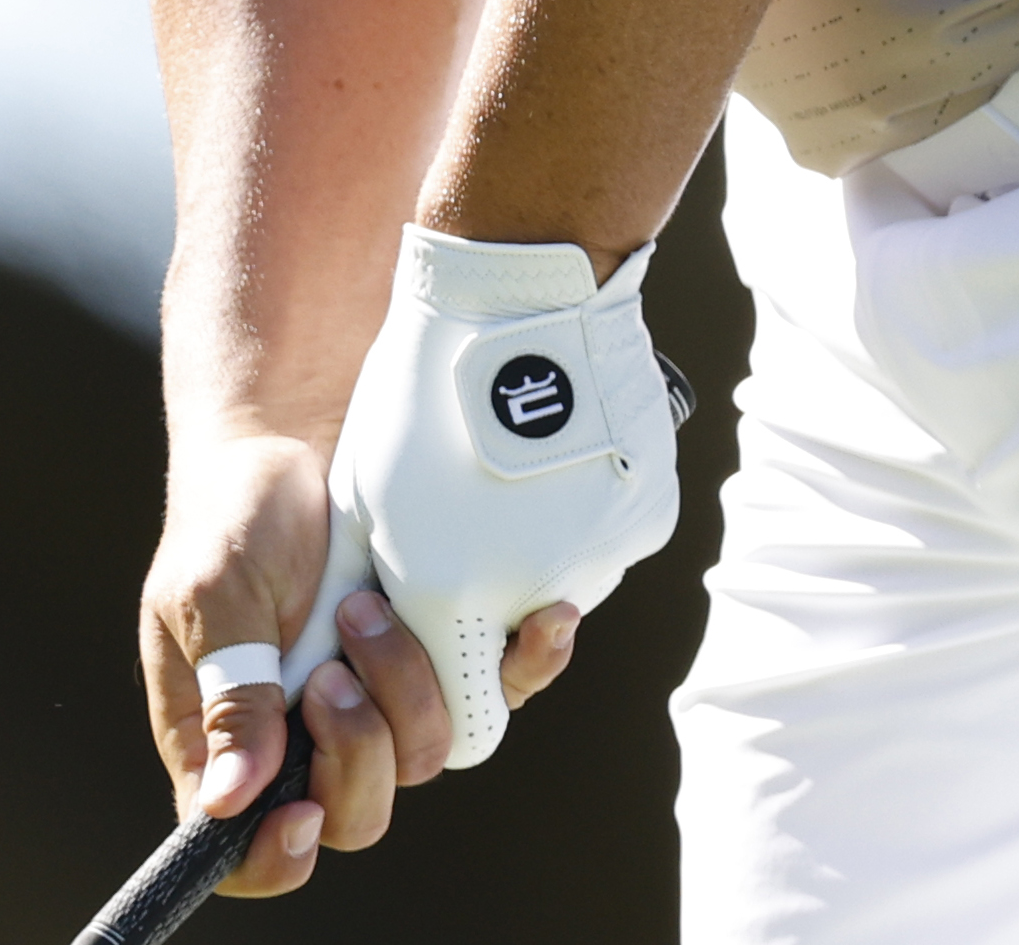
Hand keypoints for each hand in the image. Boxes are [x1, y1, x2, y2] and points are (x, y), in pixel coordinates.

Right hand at [138, 423, 583, 893]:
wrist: (299, 430)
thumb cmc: (235, 512)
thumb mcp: (213, 594)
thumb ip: (229, 693)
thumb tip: (228, 799)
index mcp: (233, 740)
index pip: (246, 846)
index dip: (274, 857)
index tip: (300, 812)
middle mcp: (311, 734)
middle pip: (356, 811)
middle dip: (355, 749)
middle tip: (332, 668)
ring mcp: (383, 695)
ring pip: (427, 754)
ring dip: (409, 688)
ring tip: (370, 607)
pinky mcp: (444, 648)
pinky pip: (500, 689)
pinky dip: (524, 661)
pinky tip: (536, 618)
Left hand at [337, 227, 690, 767]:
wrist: (523, 295)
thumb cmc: (422, 390)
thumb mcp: (372, 498)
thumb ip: (384, 589)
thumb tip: (385, 643)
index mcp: (453, 596)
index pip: (459, 723)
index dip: (436, 697)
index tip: (419, 644)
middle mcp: (537, 596)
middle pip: (511, 652)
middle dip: (485, 613)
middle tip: (461, 530)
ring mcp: (602, 558)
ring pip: (563, 592)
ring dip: (535, 557)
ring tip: (508, 465)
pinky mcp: (647, 522)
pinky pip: (605, 545)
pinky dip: (581, 515)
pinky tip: (556, 452)